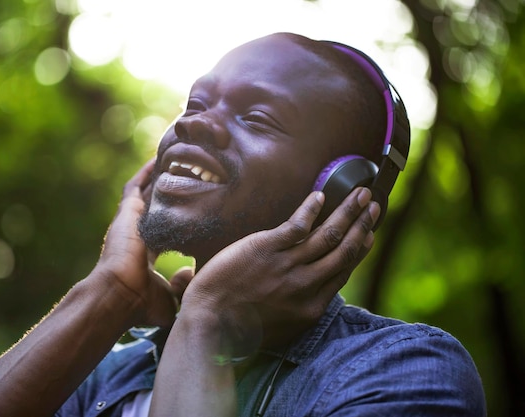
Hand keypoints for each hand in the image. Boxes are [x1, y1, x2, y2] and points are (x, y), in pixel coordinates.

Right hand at [92, 159, 188, 326]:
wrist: (118, 295)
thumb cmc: (141, 302)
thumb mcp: (169, 296)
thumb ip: (182, 284)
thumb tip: (192, 273)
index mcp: (145, 252)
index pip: (162, 229)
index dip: (174, 219)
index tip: (191, 209)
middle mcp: (136, 233)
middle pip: (154, 206)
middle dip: (168, 192)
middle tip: (187, 176)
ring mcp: (129, 221)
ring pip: (146, 192)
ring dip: (159, 178)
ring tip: (176, 160)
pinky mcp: (126, 212)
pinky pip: (136, 185)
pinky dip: (147, 172)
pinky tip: (160, 158)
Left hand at [179, 188, 379, 352]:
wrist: (210, 319)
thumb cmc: (240, 326)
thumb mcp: (282, 327)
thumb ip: (301, 307)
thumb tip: (315, 289)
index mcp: (311, 307)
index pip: (343, 271)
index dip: (359, 249)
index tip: (369, 234)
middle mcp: (306, 286)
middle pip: (343, 251)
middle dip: (362, 225)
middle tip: (374, 206)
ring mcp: (288, 265)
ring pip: (328, 235)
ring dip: (347, 212)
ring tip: (360, 194)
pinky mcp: (267, 248)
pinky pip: (298, 225)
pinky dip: (311, 209)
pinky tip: (320, 196)